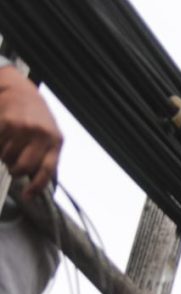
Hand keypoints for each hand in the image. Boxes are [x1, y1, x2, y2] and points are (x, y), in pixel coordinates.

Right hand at [0, 66, 61, 197]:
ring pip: (6, 156)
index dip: (36, 186)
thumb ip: (48, 157)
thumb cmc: (38, 118)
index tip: (28, 197)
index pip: (47, 170)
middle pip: (23, 166)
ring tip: (10, 145)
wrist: (20, 90)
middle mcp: (40, 134)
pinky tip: (4, 136)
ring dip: (5, 156)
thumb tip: (41, 184)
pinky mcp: (5, 122)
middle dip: (15, 171)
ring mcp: (21, 127)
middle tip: (14, 168)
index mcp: (55, 141)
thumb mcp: (52, 136)